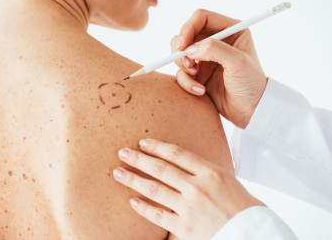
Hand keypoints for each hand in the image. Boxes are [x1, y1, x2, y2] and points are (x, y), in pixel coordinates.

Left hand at [113, 138, 263, 238]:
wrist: (254, 233)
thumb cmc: (243, 206)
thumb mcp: (227, 179)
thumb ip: (203, 170)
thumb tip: (182, 163)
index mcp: (210, 172)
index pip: (177, 154)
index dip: (157, 146)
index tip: (143, 142)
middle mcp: (197, 187)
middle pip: (160, 168)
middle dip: (138, 159)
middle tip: (122, 153)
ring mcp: (190, 207)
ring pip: (154, 189)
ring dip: (133, 180)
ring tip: (118, 172)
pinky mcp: (185, 227)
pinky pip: (158, 215)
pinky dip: (143, 207)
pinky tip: (132, 201)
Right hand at [171, 9, 266, 128]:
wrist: (250, 111)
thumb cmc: (251, 84)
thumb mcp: (238, 63)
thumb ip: (215, 50)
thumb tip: (190, 48)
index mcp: (230, 30)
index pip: (201, 18)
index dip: (188, 27)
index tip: (183, 44)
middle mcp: (215, 41)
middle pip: (186, 33)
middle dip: (182, 48)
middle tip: (187, 63)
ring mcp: (205, 57)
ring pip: (180, 52)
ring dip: (182, 65)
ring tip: (195, 76)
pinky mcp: (197, 73)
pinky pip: (181, 72)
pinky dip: (186, 81)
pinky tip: (200, 90)